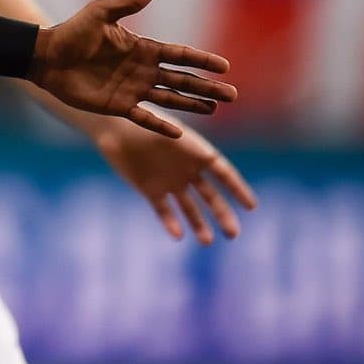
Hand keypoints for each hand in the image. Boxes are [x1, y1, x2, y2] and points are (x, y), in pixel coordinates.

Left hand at [31, 0, 236, 137]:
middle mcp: (142, 70)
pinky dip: (160, 125)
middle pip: (181, 80)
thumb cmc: (71, 31)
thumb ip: (129, 2)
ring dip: (192, 105)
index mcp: (141, 48)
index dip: (202, 60)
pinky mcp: (117, 106)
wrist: (45, 56)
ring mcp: (131, 89)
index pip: (179, 55)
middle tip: (233, 95)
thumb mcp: (101, 12)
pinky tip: (178, 133)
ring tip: (215, 110)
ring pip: (170, 99)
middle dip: (207, 87)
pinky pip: (143, 118)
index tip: (225, 66)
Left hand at [98, 122, 257, 243]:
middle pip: (210, 196)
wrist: (113, 125)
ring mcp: (169, 180)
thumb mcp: (166, 128)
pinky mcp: (150, 189)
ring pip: (189, 207)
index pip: (224, 173)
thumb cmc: (141, 120)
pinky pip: (164, 210)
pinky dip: (170, 222)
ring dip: (198, 224)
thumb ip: (185, 144)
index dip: (238, 189)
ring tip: (206, 242)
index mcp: (196, 151)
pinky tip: (177, 235)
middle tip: (233, 235)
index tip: (251, 206)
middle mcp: (187, 169)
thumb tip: (207, 156)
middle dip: (222, 214)